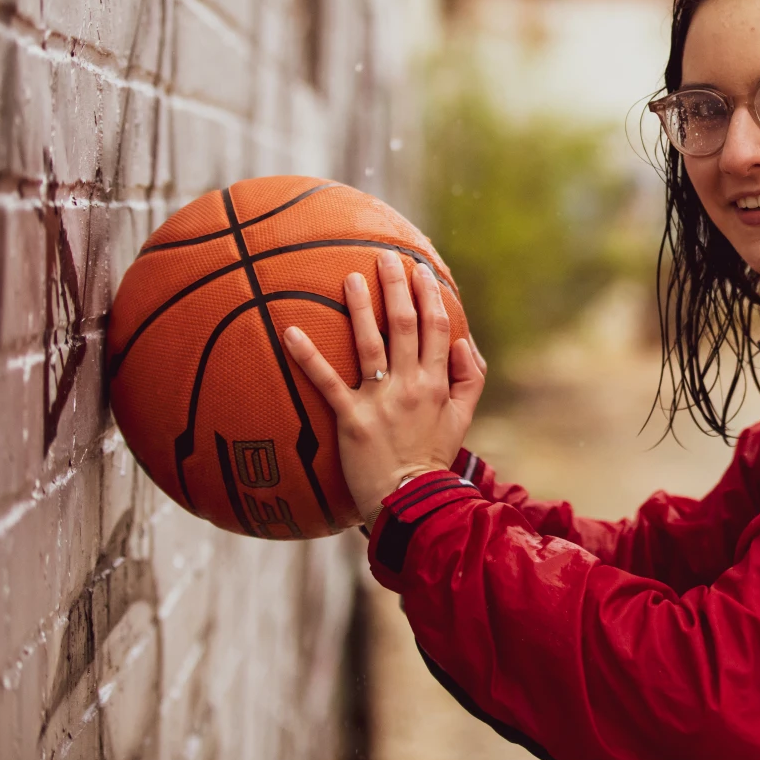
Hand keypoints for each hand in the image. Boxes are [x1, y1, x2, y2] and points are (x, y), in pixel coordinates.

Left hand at [282, 250, 485, 527]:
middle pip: (405, 325)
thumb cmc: (434, 459)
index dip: (430, 296)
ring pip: (370, 343)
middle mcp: (411, 385)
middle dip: (396, 287)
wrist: (412, 502)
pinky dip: (308, 356)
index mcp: (438, 383)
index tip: (420, 271)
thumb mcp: (463, 419)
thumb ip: (470, 378)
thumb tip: (463, 340)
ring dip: (361, 307)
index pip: (437, 328)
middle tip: (385, 257)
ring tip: (350, 277)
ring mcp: (380, 400)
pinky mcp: (351, 418)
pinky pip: (327, 382)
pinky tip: (289, 332)